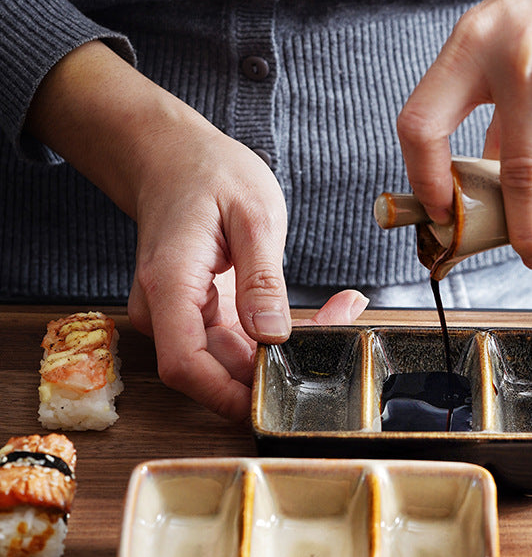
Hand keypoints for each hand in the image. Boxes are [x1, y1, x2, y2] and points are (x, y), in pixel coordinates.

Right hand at [127, 121, 368, 422]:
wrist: (173, 159)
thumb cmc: (206, 173)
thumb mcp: (252, 214)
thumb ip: (263, 278)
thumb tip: (272, 334)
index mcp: (169, 284)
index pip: (185, 365)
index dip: (229, 395)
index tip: (277, 398)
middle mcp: (167, 310)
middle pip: (215, 371)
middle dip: (277, 370)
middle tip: (337, 332)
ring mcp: (181, 317)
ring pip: (233, 363)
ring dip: (285, 355)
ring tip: (338, 315)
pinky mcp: (202, 317)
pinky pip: (240, 344)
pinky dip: (280, 340)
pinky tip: (321, 316)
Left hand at [398, 0, 531, 268]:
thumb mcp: (497, 35)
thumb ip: (489, 105)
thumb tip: (485, 173)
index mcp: (471, 47)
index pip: (422, 125)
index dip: (424, 179)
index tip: (442, 212)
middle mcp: (520, 58)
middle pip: (515, 173)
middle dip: (525, 231)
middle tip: (531, 257)